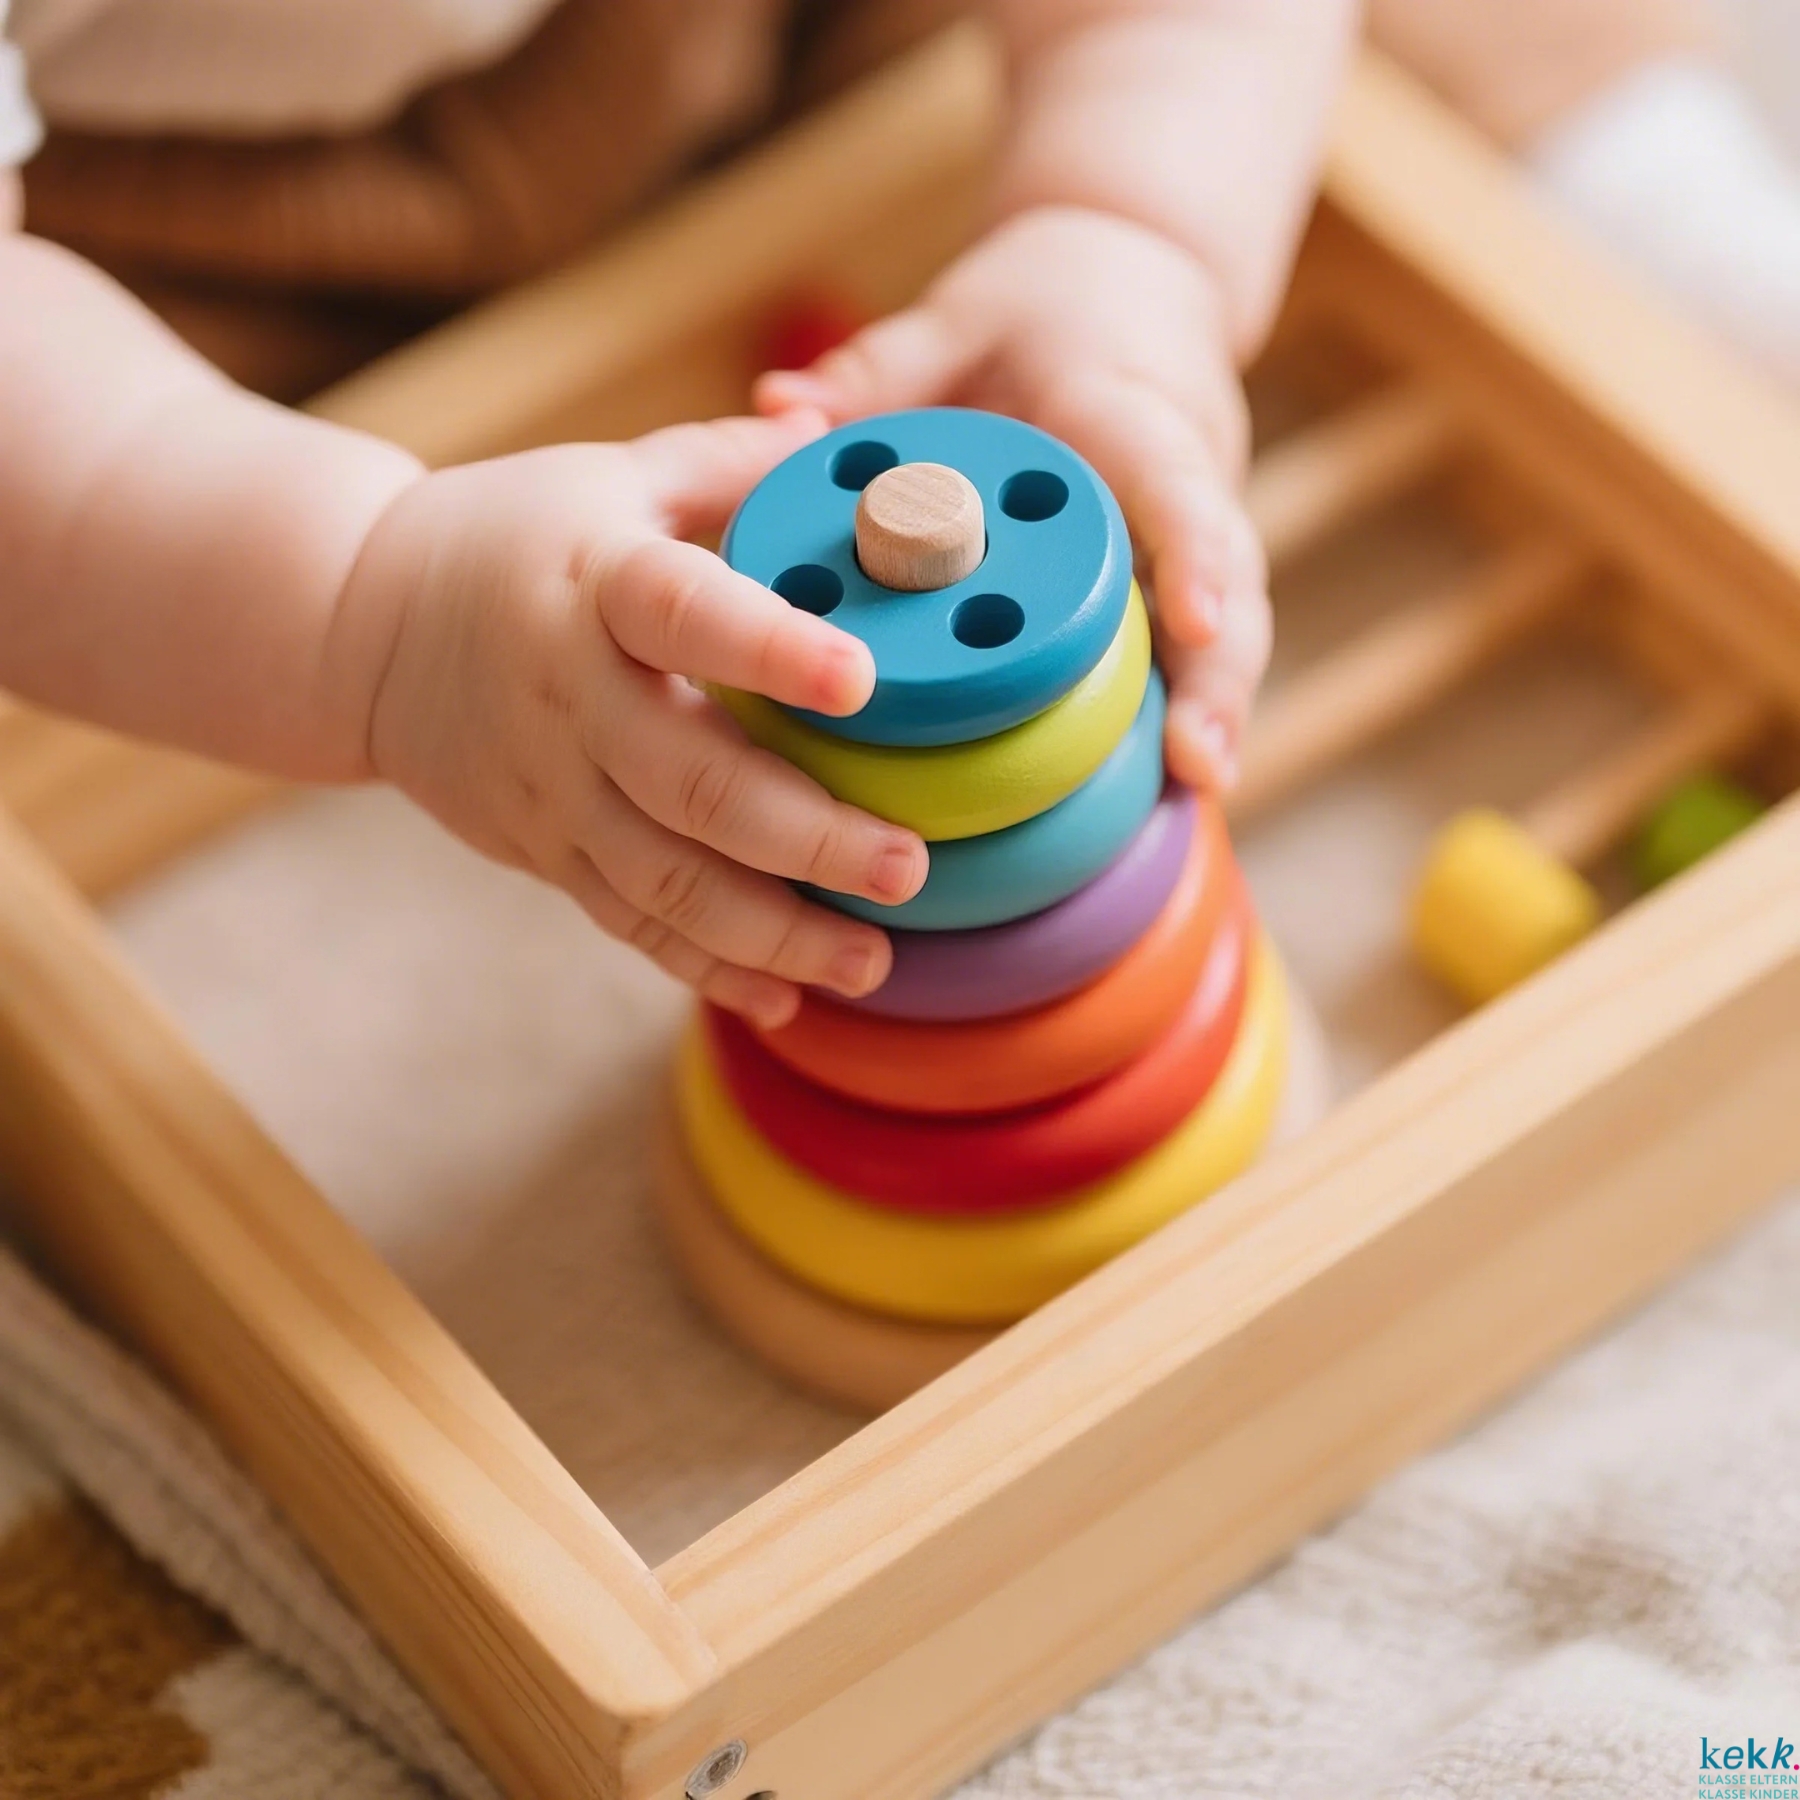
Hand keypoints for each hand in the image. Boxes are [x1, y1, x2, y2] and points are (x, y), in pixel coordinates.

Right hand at [335, 411, 927, 1028]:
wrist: (362, 629)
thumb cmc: (518, 536)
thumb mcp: (611, 475)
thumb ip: (729, 464)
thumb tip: (842, 442)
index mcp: (595, 587)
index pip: (688, 614)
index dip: (772, 650)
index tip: (862, 681)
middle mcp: (570, 698)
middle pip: (695, 786)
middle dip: (809, 838)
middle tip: (911, 867)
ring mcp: (552, 791)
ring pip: (668, 882)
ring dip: (775, 932)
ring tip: (875, 960)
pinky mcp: (544, 851)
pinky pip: (629, 923)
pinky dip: (707, 969)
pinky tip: (787, 997)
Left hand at [757, 206, 1269, 791]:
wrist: (1122, 293)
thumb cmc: (1033, 314)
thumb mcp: (952, 326)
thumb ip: (875, 373)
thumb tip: (778, 414)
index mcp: (1127, 409)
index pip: (1172, 480)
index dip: (1189, 551)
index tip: (1194, 617)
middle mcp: (1182, 479)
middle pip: (1224, 583)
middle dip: (1215, 675)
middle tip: (1196, 761)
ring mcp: (1192, 539)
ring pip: (1226, 630)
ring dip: (1214, 713)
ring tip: (1191, 796)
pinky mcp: (1184, 580)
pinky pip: (1194, 653)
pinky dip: (1184, 718)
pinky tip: (1166, 800)